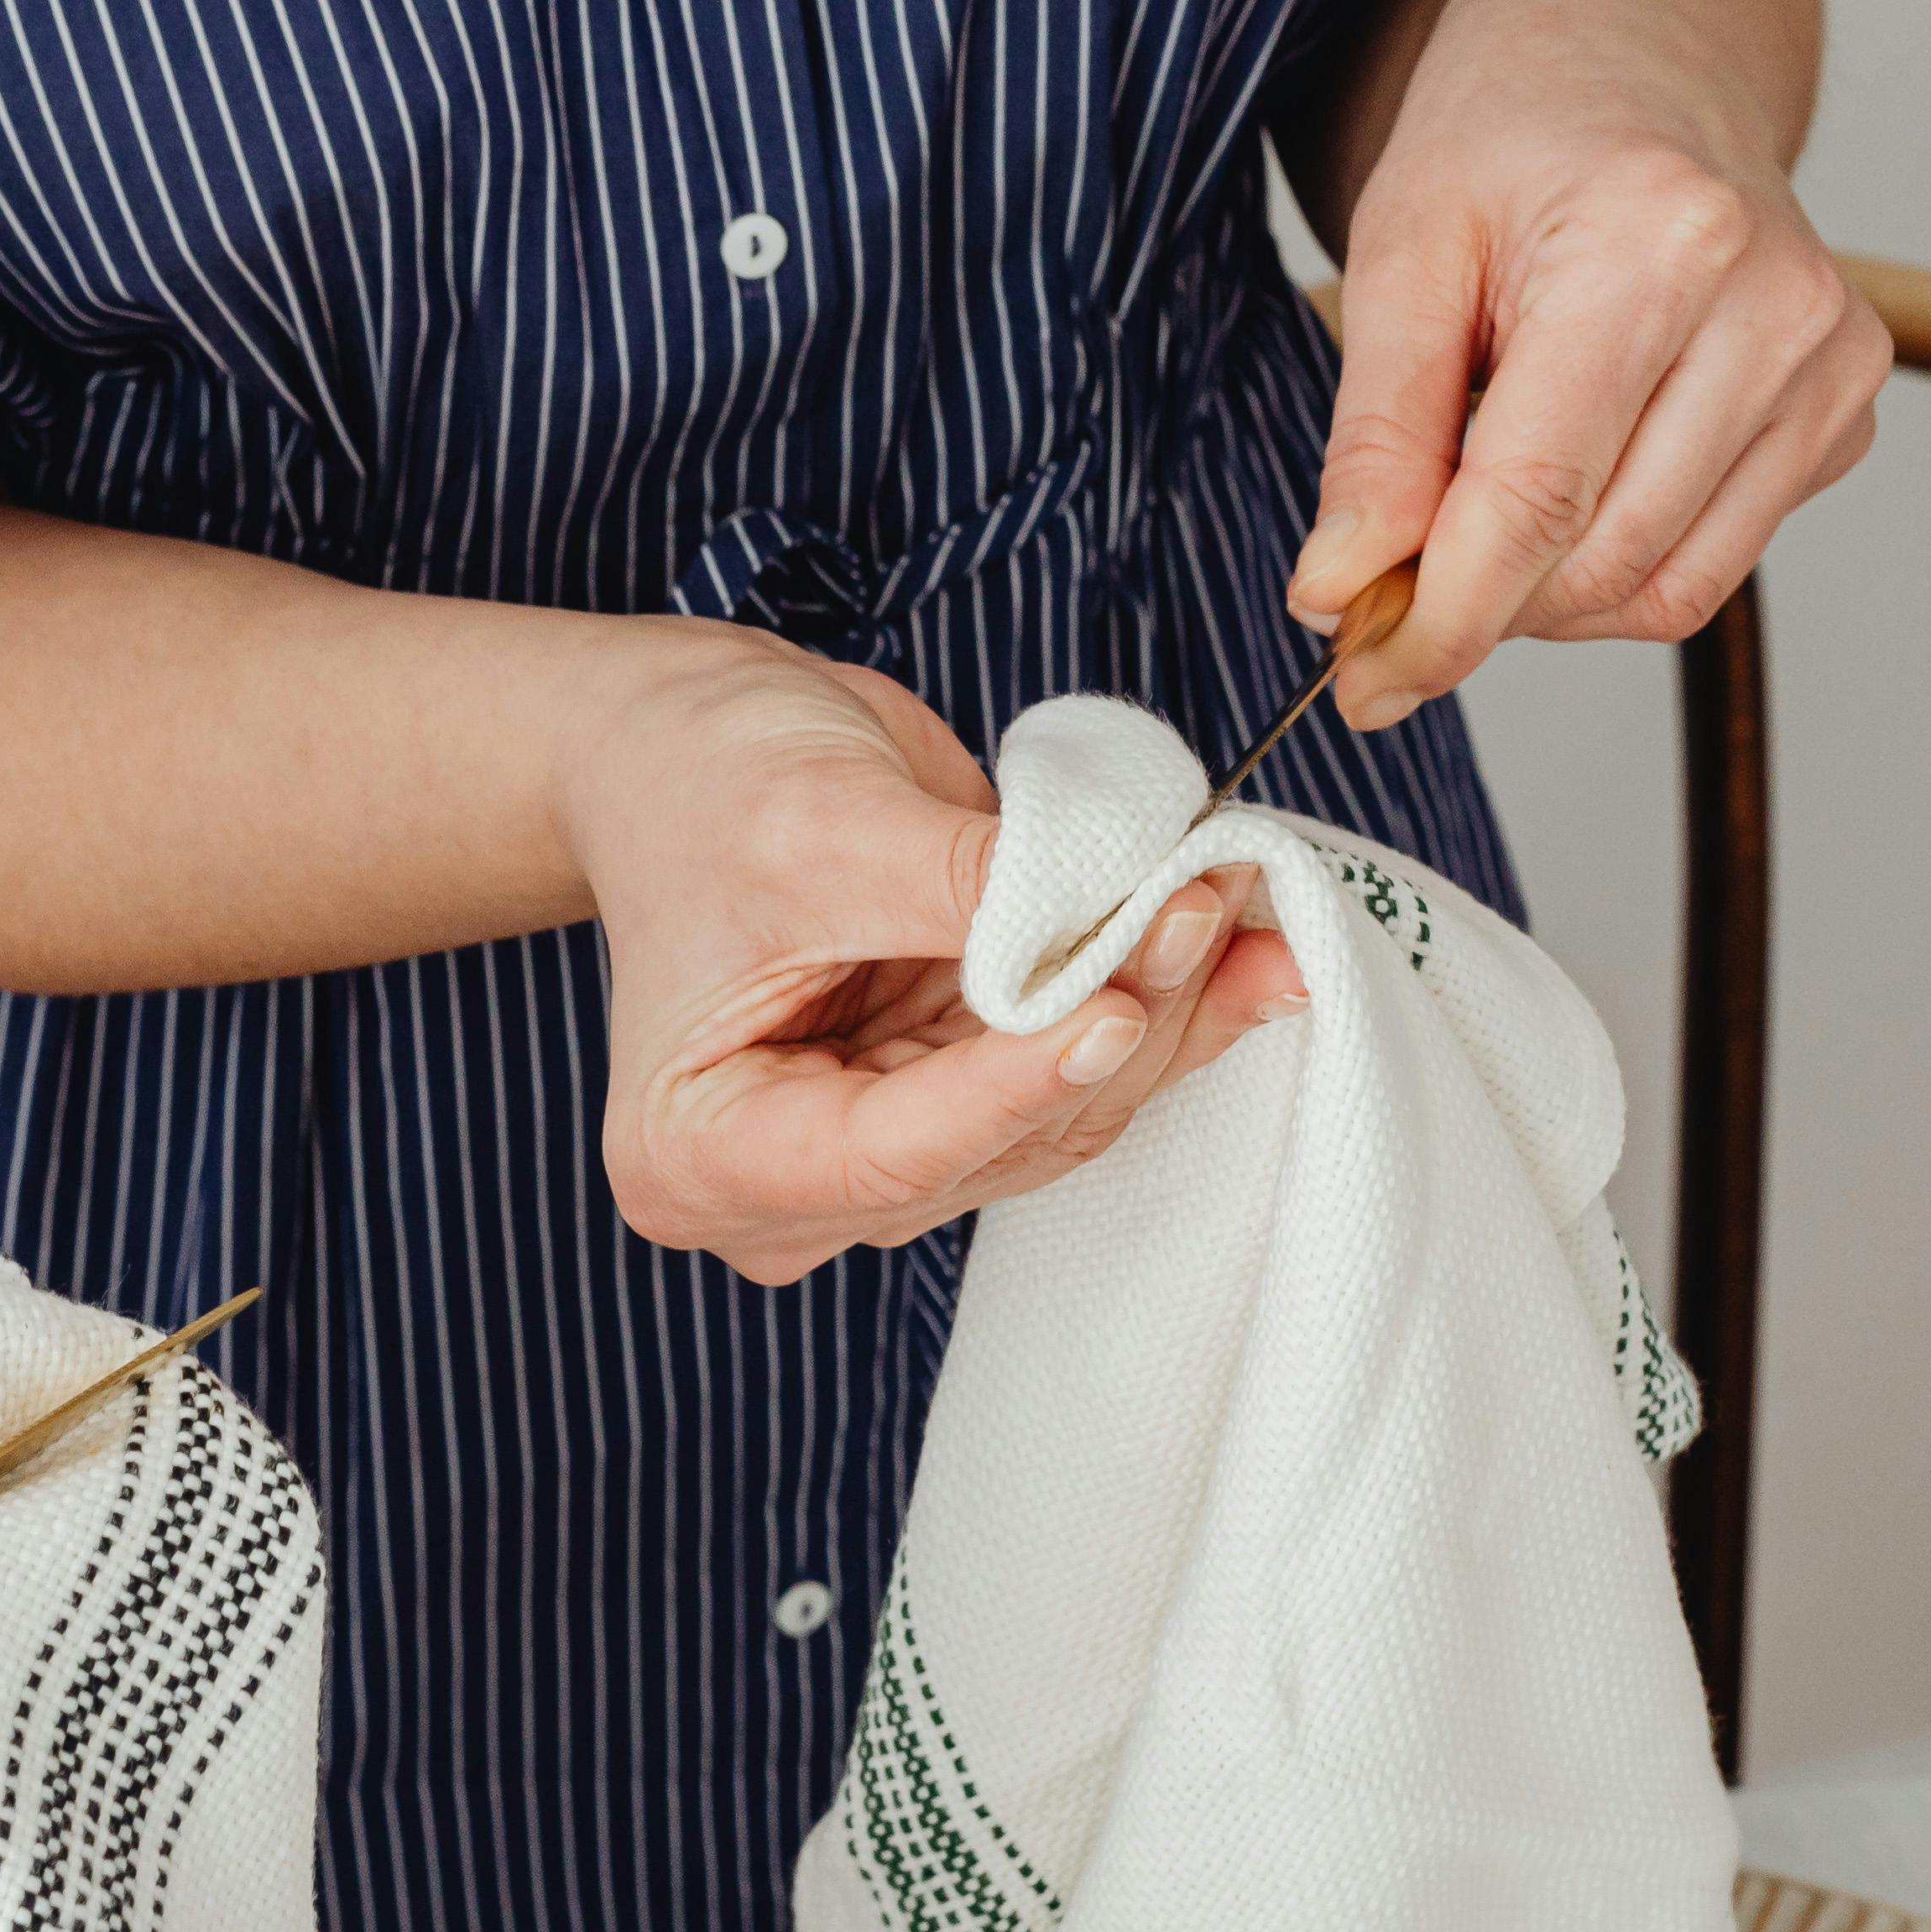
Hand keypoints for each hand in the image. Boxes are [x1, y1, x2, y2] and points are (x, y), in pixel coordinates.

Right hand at [557, 627, 1304, 1283]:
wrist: (689, 745)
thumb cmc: (701, 783)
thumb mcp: (817, 825)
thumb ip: (964, 895)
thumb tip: (1121, 925)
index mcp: (697, 1154)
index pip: (885, 1154)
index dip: (1014, 1087)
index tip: (1119, 1006)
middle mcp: (793, 1186)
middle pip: (995, 1147)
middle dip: (1118, 1028)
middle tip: (1206, 904)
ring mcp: (885, 1148)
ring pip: (1064, 1119)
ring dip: (1167, 1012)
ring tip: (1231, 896)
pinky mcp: (959, 1093)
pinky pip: (1087, 1075)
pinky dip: (1167, 1004)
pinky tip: (1241, 942)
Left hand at [1287, 0, 1884, 722]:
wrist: (1631, 57)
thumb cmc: (1508, 138)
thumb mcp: (1400, 258)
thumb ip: (1374, 440)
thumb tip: (1340, 594)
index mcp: (1657, 248)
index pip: (1538, 505)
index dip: (1439, 621)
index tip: (1360, 681)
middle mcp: (1772, 308)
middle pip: (1602, 561)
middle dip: (1480, 607)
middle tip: (1387, 586)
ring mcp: (1829, 361)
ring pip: (1666, 586)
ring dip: (1547, 596)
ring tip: (1478, 511)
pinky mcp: (1844, 407)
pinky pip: (1713, 560)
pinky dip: (1617, 564)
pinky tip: (1572, 477)